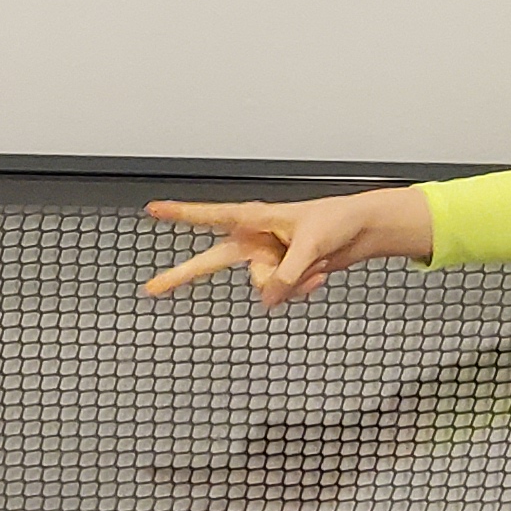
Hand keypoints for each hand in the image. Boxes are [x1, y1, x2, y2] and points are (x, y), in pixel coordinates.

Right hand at [142, 188, 433, 306]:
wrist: (360, 231)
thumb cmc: (335, 222)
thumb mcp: (311, 247)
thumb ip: (286, 274)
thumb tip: (266, 301)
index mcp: (255, 219)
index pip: (211, 216)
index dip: (182, 214)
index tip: (153, 209)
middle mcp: (254, 241)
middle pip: (211, 261)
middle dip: (181, 275)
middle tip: (150, 289)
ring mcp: (266, 260)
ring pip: (263, 287)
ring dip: (290, 281)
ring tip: (314, 262)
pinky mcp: (281, 276)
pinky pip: (281, 294)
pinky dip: (301, 288)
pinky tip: (319, 273)